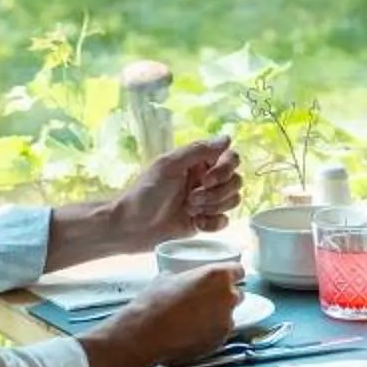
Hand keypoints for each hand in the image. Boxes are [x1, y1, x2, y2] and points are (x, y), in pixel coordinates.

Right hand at [105, 264, 242, 366]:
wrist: (147, 334)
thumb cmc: (155, 302)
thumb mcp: (168, 277)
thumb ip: (185, 276)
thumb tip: (181, 278)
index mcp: (218, 275)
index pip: (239, 270)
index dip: (231, 275)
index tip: (225, 278)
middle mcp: (228, 297)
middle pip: (237, 294)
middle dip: (224, 297)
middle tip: (206, 300)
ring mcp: (226, 321)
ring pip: (229, 316)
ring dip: (218, 316)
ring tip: (196, 320)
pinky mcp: (220, 341)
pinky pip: (221, 333)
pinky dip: (211, 332)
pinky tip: (194, 333)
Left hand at [119, 133, 242, 245]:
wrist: (131, 228)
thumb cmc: (145, 193)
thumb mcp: (168, 165)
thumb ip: (198, 150)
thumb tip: (227, 138)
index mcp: (198, 162)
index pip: (230, 158)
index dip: (225, 169)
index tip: (206, 179)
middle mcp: (205, 179)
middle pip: (236, 181)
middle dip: (217, 192)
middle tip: (191, 198)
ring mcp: (206, 201)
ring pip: (233, 200)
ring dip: (213, 206)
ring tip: (189, 210)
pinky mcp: (205, 222)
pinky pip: (225, 221)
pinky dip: (213, 223)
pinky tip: (196, 223)